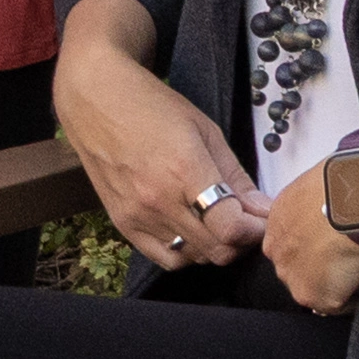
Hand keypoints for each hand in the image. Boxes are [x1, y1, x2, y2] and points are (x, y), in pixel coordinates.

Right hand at [52, 9, 256, 279]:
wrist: (94, 99)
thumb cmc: (152, 105)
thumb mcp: (204, 130)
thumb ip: (234, 175)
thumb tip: (261, 209)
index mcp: (185, 171)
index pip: (231, 228)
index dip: (256, 230)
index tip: (263, 219)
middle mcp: (160, 200)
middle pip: (216, 250)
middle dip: (241, 239)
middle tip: (246, 220)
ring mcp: (138, 215)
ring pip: (194, 258)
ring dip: (215, 246)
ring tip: (218, 223)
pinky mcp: (122, 223)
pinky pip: (165, 258)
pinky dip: (186, 253)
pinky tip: (191, 231)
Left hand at [250, 157, 358, 321]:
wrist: (355, 201)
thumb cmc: (344, 183)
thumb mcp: (320, 182)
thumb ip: (316, 201)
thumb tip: (334, 201)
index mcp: (277, 220)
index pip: (290, 241)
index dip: (312, 243)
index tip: (329, 241)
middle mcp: (277, 250)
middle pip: (296, 267)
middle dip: (317, 266)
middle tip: (345, 255)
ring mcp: (294, 276)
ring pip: (313, 288)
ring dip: (333, 282)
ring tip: (357, 265)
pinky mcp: (316, 296)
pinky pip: (337, 304)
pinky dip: (352, 296)